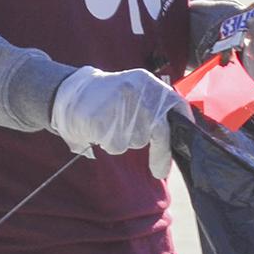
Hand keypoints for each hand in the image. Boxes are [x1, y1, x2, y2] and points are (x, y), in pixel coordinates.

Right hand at [50, 67, 188, 179]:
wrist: (69, 91)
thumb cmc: (107, 98)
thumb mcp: (135, 92)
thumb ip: (156, 108)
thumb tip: (176, 139)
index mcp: (147, 82)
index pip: (177, 104)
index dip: (184, 127)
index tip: (183, 147)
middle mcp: (137, 91)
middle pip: (160, 130)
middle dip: (161, 154)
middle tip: (159, 171)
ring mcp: (118, 104)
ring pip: (136, 140)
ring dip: (127, 142)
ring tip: (112, 126)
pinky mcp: (102, 118)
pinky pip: (117, 145)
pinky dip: (110, 144)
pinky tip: (100, 130)